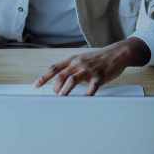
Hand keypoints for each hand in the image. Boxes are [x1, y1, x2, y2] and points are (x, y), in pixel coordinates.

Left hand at [33, 37, 150, 95]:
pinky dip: (87, 94)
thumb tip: (59, 82)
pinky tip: (84, 100)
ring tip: (61, 97)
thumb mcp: (81, 59)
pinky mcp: (99, 76)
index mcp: (72, 60)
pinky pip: (91, 87)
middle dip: (55, 86)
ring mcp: (88, 69)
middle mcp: (78, 63)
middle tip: (54, 95)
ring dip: (65, 90)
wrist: (117, 53)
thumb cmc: (98, 58)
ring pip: (72, 80)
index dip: (44, 77)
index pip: (54, 68)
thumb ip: (71, 68)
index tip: (36, 86)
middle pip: (61, 75)